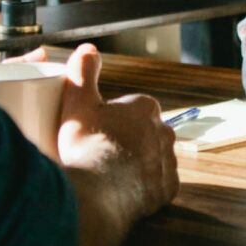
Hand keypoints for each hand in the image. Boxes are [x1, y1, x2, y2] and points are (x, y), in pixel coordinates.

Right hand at [57, 44, 178, 245]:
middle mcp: (164, 132)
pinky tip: (123, 190)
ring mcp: (168, 162)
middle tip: (101, 154)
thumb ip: (83, 72)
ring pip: (152, 158)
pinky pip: (158, 185)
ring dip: (136, 164)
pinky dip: (144, 187)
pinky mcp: (167, 190)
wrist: (95, 196)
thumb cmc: (87, 147)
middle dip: (127, 141)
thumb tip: (88, 50)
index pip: (132, 109)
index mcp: (145, 107)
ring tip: (110, 175)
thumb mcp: (78, 103)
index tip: (96, 132)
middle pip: (144, 133)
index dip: (112, 120)